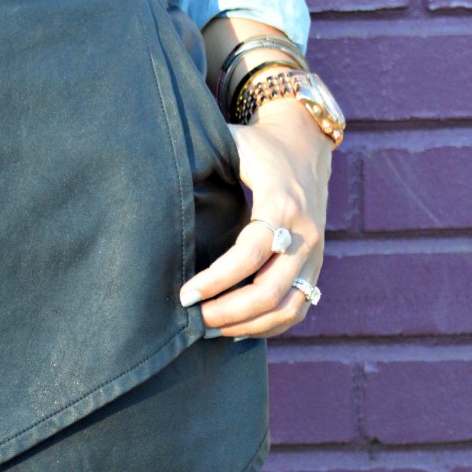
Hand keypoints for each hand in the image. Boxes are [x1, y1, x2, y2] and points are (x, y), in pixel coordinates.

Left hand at [179, 100, 331, 338]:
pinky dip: (271, 325)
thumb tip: (155, 176)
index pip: (248, 254)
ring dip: (249, 325)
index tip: (184, 295)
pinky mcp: (316, 265)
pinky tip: (239, 328)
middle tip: (194, 317)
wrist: (305, 143)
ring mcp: (315, 253)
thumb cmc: (258, 144)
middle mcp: (304, 234)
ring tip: (212, 327)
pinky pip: (299, 307)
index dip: (216, 279)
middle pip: (270, 291)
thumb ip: (201, 159)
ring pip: (288, 307)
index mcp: (281, 203)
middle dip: (228, 311)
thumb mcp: (232, 143)